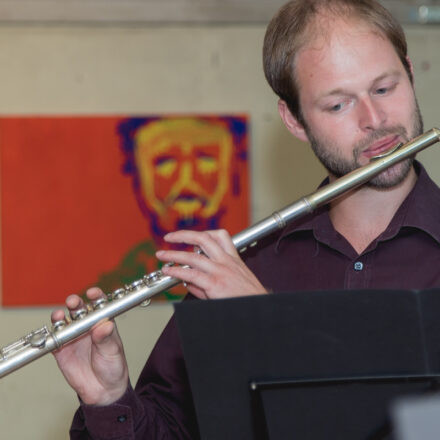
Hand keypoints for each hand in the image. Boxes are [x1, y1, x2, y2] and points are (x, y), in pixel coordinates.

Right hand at [51, 287, 128, 404]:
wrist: (103, 391)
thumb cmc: (113, 367)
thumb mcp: (113, 352)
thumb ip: (106, 339)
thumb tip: (104, 325)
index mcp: (103, 322)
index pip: (99, 305)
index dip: (96, 296)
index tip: (92, 293)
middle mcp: (87, 327)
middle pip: (79, 309)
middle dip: (75, 302)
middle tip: (73, 302)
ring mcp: (74, 337)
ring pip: (64, 321)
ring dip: (61, 316)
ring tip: (60, 316)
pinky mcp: (61, 350)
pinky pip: (54, 339)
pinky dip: (51, 334)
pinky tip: (52, 332)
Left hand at [156, 229, 266, 298]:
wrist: (262, 310)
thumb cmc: (249, 299)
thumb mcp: (234, 284)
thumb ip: (209, 282)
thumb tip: (189, 283)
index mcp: (234, 259)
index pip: (220, 236)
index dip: (203, 232)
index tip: (190, 236)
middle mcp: (227, 262)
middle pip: (203, 238)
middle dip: (183, 235)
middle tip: (169, 237)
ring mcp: (221, 271)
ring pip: (193, 256)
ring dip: (174, 254)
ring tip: (161, 255)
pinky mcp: (215, 284)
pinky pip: (191, 274)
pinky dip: (177, 272)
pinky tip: (168, 272)